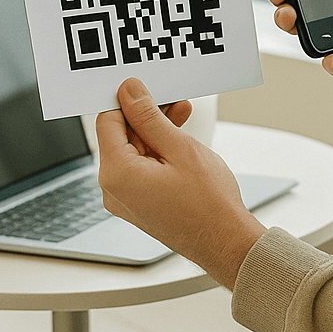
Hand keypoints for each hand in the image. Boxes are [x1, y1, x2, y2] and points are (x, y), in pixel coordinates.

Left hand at [95, 78, 264, 290]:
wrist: (226, 243)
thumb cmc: (208, 204)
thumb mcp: (179, 148)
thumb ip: (149, 117)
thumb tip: (129, 92)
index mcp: (116, 174)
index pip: (107, 121)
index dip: (126, 101)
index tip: (146, 88)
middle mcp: (113, 190)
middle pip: (120, 137)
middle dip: (146, 117)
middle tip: (174, 101)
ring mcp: (125, 200)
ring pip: (133, 152)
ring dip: (156, 133)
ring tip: (183, 119)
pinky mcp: (138, 205)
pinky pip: (140, 170)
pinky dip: (157, 154)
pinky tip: (179, 142)